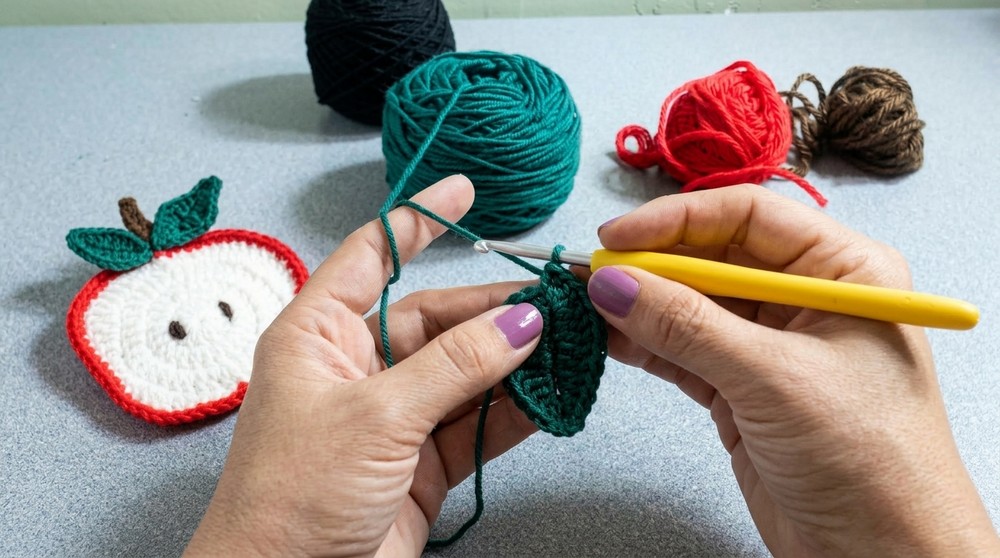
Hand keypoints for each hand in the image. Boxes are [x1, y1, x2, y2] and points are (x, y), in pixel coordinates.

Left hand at [185, 175, 540, 556]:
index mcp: (319, 334)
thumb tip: (522, 322)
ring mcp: (393, 415)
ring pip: (465, 371)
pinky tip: (551, 394)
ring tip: (568, 343)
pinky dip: (514, 410)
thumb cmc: (293, 496)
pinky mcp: (422, 461)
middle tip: (555, 301)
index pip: (372, 255)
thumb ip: (455, 366)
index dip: (418, 217)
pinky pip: (477, 421)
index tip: (464, 189)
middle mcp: (356, 367)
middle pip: (436, 318)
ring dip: (513, 360)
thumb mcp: (377, 416)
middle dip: (494, 309)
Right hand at [588, 185, 999, 555]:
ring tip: (586, 304)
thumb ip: (687, 326)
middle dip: (651, 264)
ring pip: (691, 304)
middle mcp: (806, 298)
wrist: (881, 556)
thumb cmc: (870, 461)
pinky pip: (682, 349)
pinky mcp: (741, 387)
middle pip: (713, 257)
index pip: (749, 215)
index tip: (619, 237)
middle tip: (592, 273)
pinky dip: (643, 343)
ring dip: (639, 304)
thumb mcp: (775, 377)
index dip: (678, 219)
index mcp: (842, 270)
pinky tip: (607, 336)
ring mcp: (770, 344)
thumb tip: (614, 284)